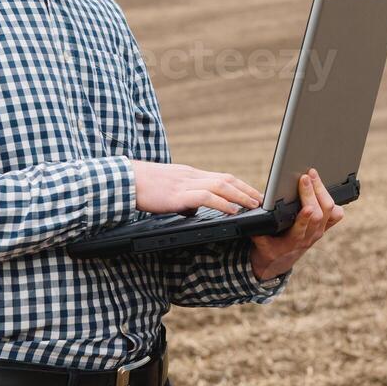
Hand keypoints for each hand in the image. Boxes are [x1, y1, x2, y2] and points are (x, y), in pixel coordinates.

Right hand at [130, 160, 262, 215]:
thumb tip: (194, 210)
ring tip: (254, 204)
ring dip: (241, 195)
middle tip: (262, 199)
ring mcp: (185, 183)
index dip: (239, 185)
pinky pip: (206, 196)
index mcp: (189, 174)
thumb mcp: (168, 192)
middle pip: (226, 179)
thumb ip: (184, 198)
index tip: (253, 193)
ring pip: (221, 185)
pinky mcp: (178, 194)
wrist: (124, 181)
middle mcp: (191, 175)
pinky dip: (222, 203)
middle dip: (246, 189)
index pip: (221, 177)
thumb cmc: (143, 188)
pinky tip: (233, 210)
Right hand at [248, 168, 343, 280]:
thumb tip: (254, 221)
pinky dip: (332, 200)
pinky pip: (336, 214)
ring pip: (329, 210)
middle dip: (311, 193)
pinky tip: (322, 188)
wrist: (281, 260)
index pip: (302, 228)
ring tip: (313, 175)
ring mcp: (320, 231)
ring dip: (322, 191)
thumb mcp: (261, 244)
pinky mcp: (325, 226)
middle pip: (318, 214)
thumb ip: (258, 233)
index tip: (305, 206)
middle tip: (305, 177)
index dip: (305, 217)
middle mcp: (310, 235)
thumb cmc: (270, 249)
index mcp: (294, 241)